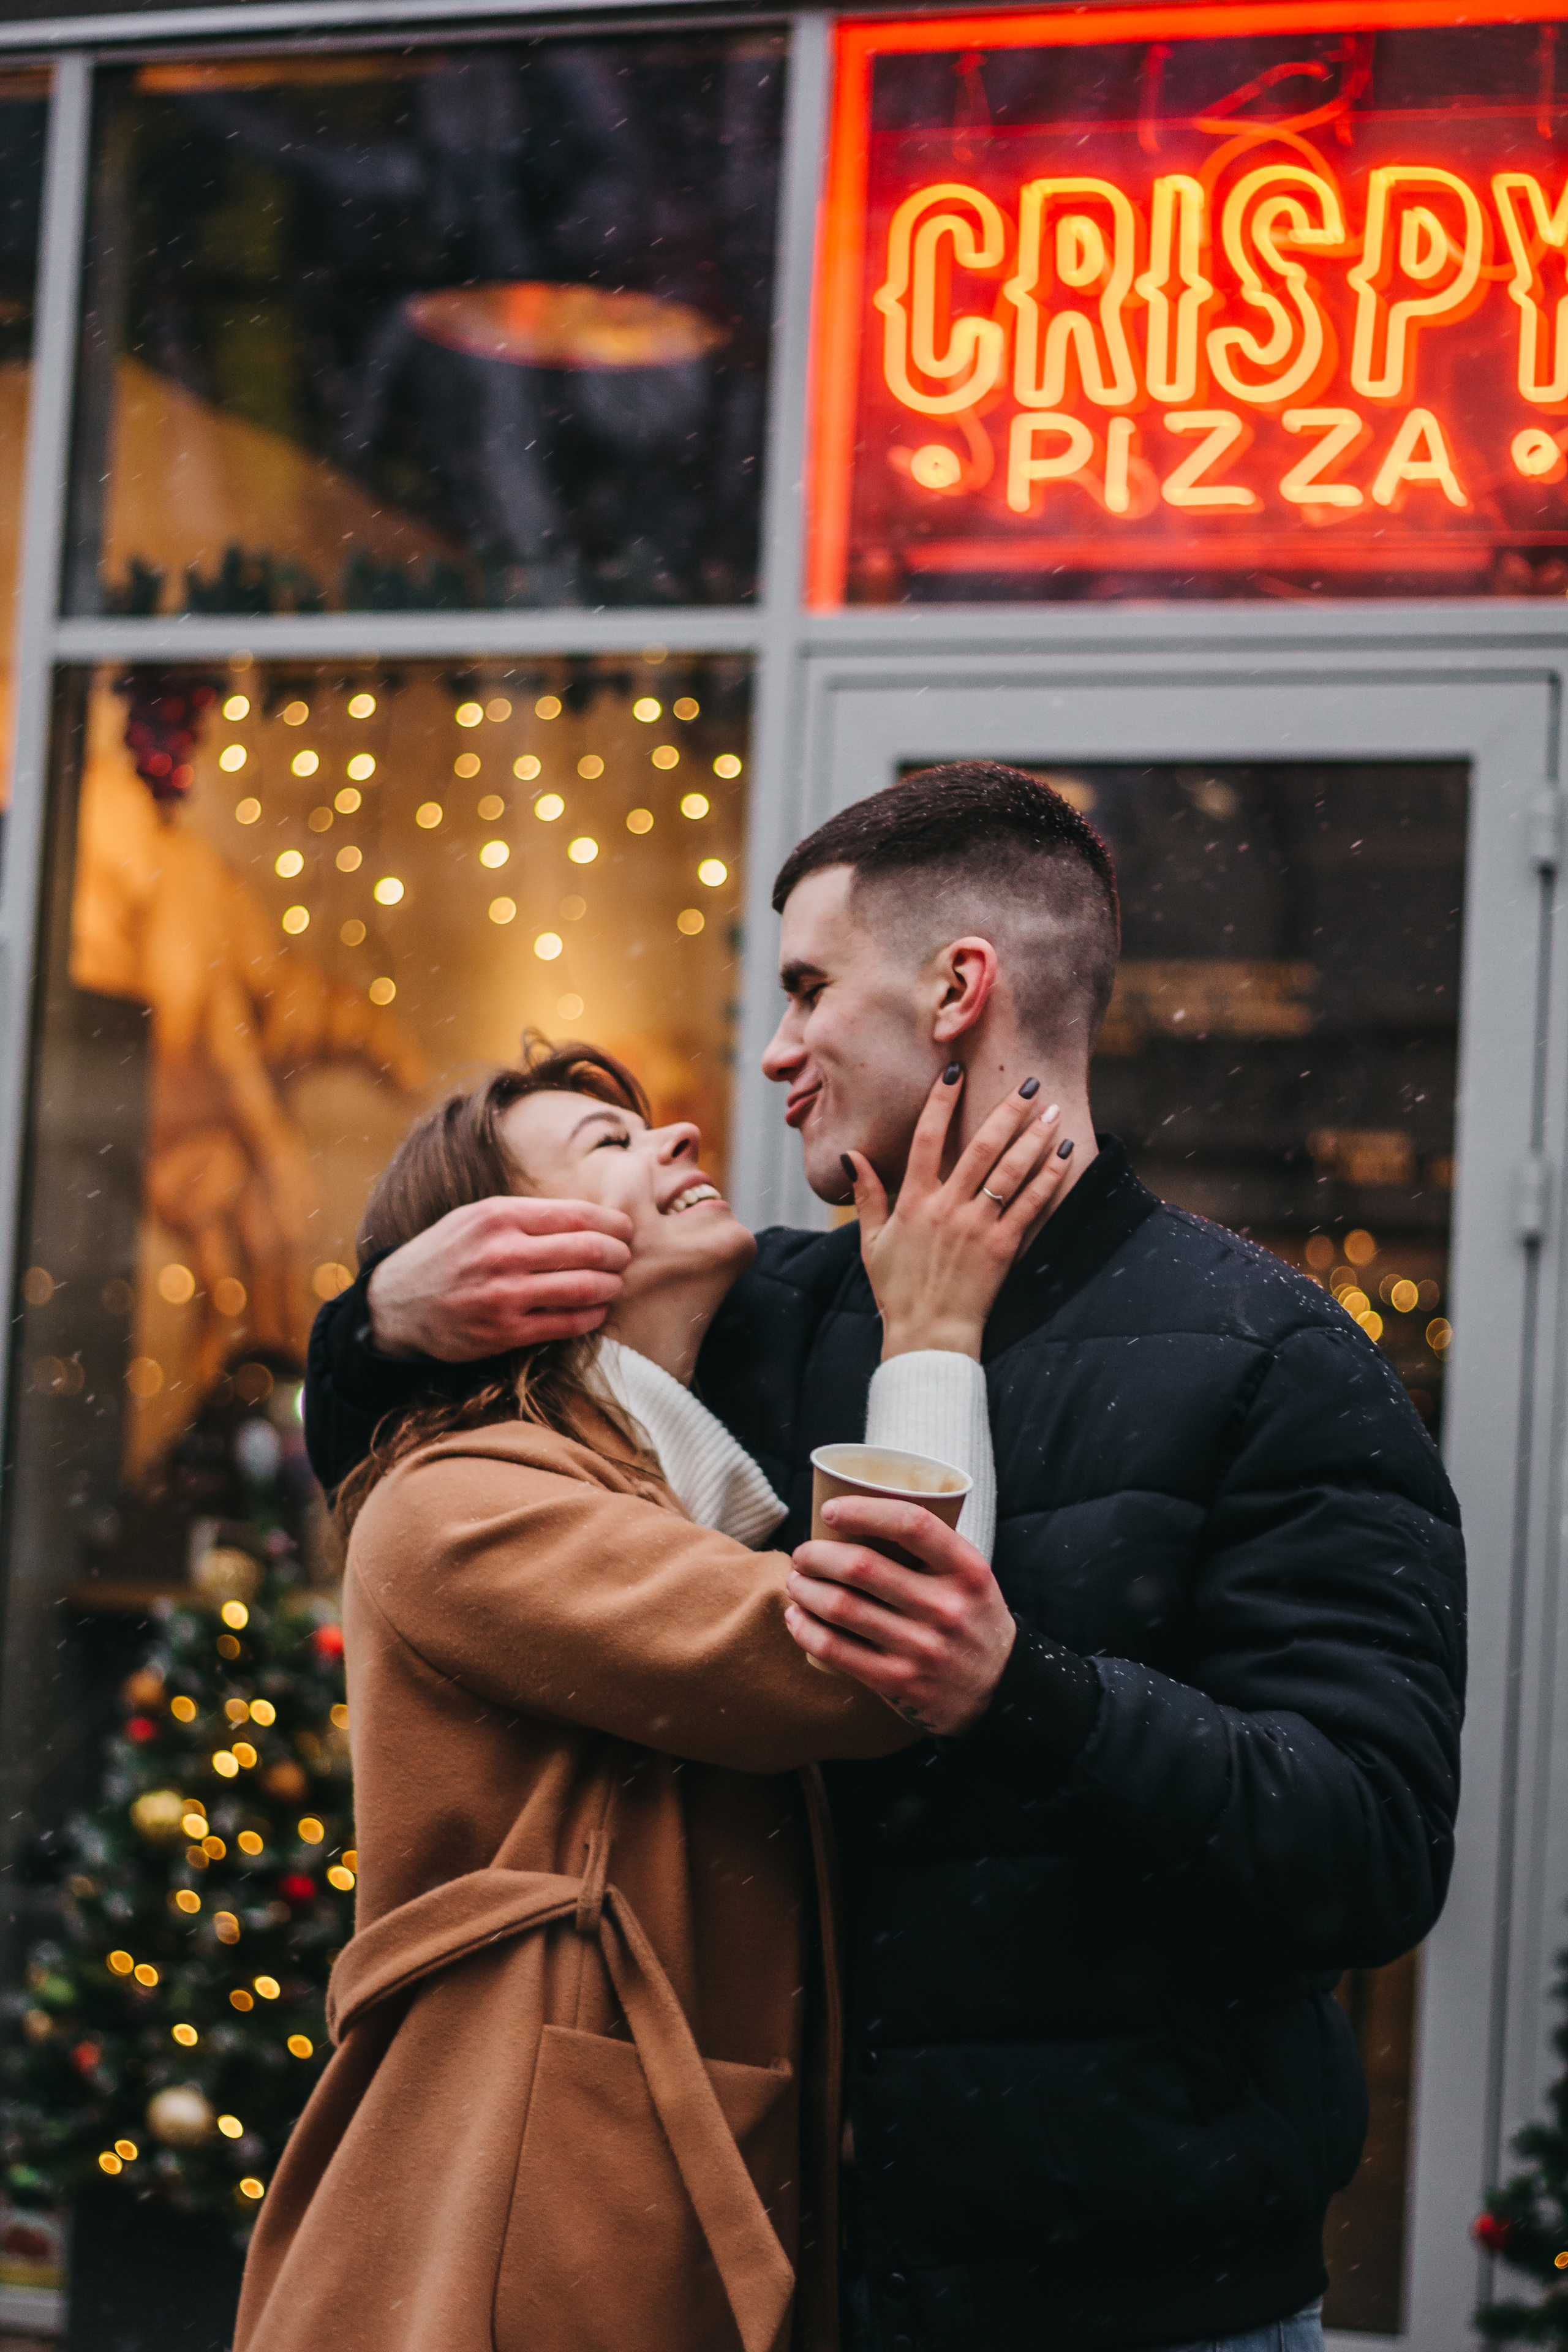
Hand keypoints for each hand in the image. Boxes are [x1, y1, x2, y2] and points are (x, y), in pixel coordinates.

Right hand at [364, 1196, 632, 1360]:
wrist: (395, 1305)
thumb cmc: (445, 1255)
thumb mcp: (477, 1218)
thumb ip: (527, 1216)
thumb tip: (591, 1219)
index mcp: (498, 1216)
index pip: (578, 1215)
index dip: (613, 1223)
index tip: (626, 1230)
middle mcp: (502, 1253)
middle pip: (589, 1250)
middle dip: (619, 1254)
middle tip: (625, 1258)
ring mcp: (504, 1295)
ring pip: (585, 1288)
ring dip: (612, 1286)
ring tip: (614, 1284)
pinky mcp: (504, 1333)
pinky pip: (567, 1324)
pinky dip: (592, 1316)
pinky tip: (595, 1310)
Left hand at [784, 1494, 1015, 1736]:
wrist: (1002, 1689)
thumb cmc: (973, 1618)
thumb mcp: (971, 1576)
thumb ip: (932, 1549)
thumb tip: (861, 1516)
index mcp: (966, 1570)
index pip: (911, 1523)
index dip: (862, 1510)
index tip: (831, 1511)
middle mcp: (945, 1607)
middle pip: (862, 1566)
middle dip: (817, 1555)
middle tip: (803, 1554)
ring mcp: (921, 1647)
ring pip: (841, 1607)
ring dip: (805, 1589)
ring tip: (796, 1581)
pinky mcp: (899, 1681)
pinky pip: (837, 1650)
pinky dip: (806, 1630)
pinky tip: (797, 1618)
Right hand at [841, 1069, 1072, 1360]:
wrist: (928, 1336)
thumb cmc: (898, 1290)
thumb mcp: (871, 1242)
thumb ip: (866, 1196)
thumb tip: (851, 1157)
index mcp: (913, 1202)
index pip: (926, 1139)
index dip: (940, 1102)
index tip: (956, 1071)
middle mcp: (946, 1207)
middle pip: (980, 1147)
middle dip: (1006, 1110)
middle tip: (1027, 1082)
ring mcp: (977, 1226)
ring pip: (1010, 1170)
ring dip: (1033, 1136)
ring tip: (1051, 1109)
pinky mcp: (1003, 1247)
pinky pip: (1031, 1204)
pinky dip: (1050, 1176)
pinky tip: (1063, 1152)